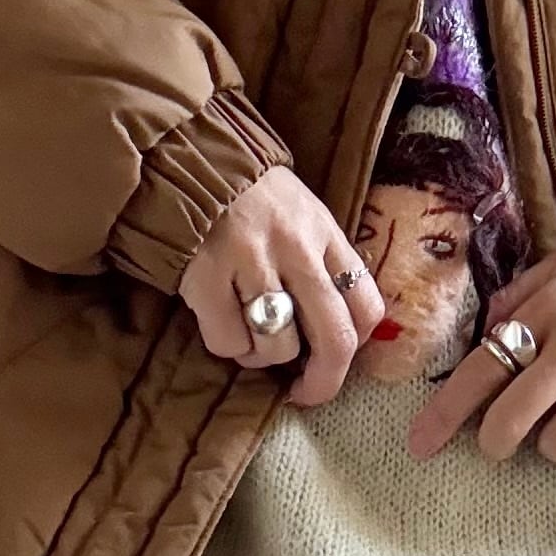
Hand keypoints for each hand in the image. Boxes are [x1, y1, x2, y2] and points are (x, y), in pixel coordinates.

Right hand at [177, 167, 384, 410]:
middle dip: (324, 382)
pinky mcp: (207, 277)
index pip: (367, 306)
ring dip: (263, 356)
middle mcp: (297, 248)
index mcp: (326, 234)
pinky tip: (220, 319)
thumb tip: (342, 333)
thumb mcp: (305, 217)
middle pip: (334, 338)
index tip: (336, 361)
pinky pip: (229, 342)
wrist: (189, 161)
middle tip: (305, 393)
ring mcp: (251, 262)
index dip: (358, 347)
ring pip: (277, 347)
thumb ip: (326, 264)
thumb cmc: (253, 199)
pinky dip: (227, 345)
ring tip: (248, 332)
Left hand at [406, 212, 555, 464]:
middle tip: (497, 443)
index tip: (419, 444)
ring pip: (554, 443)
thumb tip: (482, 334)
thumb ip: (521, 295)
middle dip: (494, 441)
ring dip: (550, 443)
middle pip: (510, 419)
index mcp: (549, 305)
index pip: (482, 366)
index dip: (445, 412)